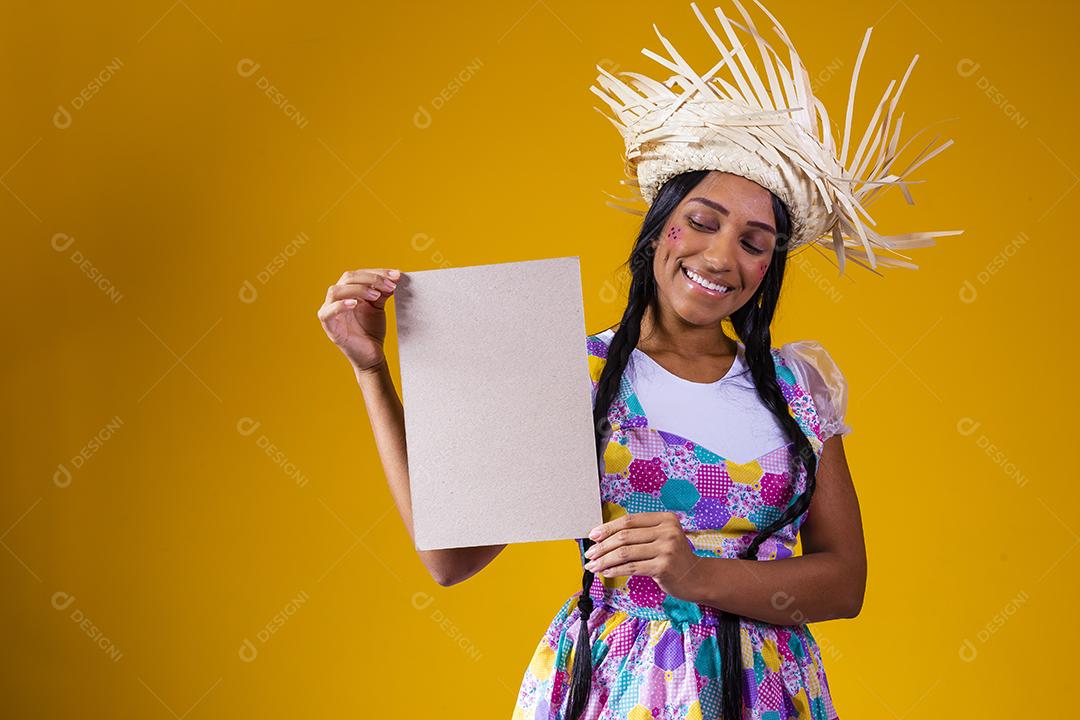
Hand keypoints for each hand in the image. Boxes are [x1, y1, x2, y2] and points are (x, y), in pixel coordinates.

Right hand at [317, 267, 399, 373]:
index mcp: (348, 291)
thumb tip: (395, 276)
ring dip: (358, 289)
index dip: (377, 272)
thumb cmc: (372, 331)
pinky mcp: (329, 327)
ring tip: (376, 295)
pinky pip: (328, 312)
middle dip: (371, 279)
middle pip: (348, 278)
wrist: (372, 355)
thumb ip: (383, 291)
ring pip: (336, 291)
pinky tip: (355, 304)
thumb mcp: (378, 306)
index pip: (359, 274)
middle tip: (390, 286)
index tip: (396, 275)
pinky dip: (340, 305)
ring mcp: (330, 312)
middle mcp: (337, 298)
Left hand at [583, 511, 699, 600]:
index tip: (593, 536)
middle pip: (625, 536)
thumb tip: (604, 536)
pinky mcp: (664, 567)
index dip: (608, 527)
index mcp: (665, 519)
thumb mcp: (662, 538)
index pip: (629, 520)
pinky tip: (606, 572)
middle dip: (602, 546)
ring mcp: (667, 549)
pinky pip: (632, 567)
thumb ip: (640, 534)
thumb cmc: (674, 558)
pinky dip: (615, 570)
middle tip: (589, 554)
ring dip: (604, 560)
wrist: (697, 578)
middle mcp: (668, 531)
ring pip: (625, 553)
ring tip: (593, 565)